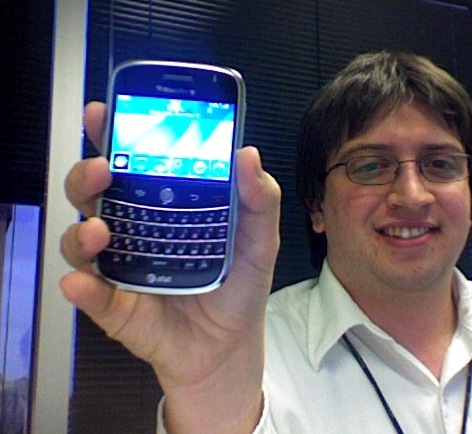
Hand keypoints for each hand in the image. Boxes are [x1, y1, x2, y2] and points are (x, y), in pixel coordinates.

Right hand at [60, 101, 280, 432]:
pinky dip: (82, 288)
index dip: (113, 135)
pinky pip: (90, 294)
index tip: (105, 113)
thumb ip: (258, 197)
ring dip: (80, 230)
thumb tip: (246, 153)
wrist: (231, 345)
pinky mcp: (115, 305)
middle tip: (103, 169)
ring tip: (99, 230)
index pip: (131, 163)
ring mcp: (120, 267)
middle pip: (94, 193)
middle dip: (87, 174)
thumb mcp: (258, 237)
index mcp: (163, 205)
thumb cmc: (239, 285)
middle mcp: (134, 230)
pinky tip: (83, 283)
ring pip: (80, 239)